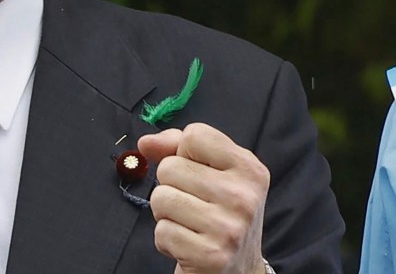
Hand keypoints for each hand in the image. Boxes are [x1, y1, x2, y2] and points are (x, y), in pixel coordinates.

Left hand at [138, 123, 269, 273]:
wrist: (237, 270)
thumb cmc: (219, 213)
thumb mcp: (211, 173)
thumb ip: (177, 147)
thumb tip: (145, 143)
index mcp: (249, 169)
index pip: (194, 136)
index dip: (182, 152)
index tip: (195, 171)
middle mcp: (244, 196)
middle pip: (170, 167)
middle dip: (171, 186)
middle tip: (193, 205)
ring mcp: (229, 227)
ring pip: (160, 197)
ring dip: (166, 213)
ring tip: (189, 224)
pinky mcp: (211, 255)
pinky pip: (162, 231)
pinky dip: (166, 240)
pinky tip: (187, 244)